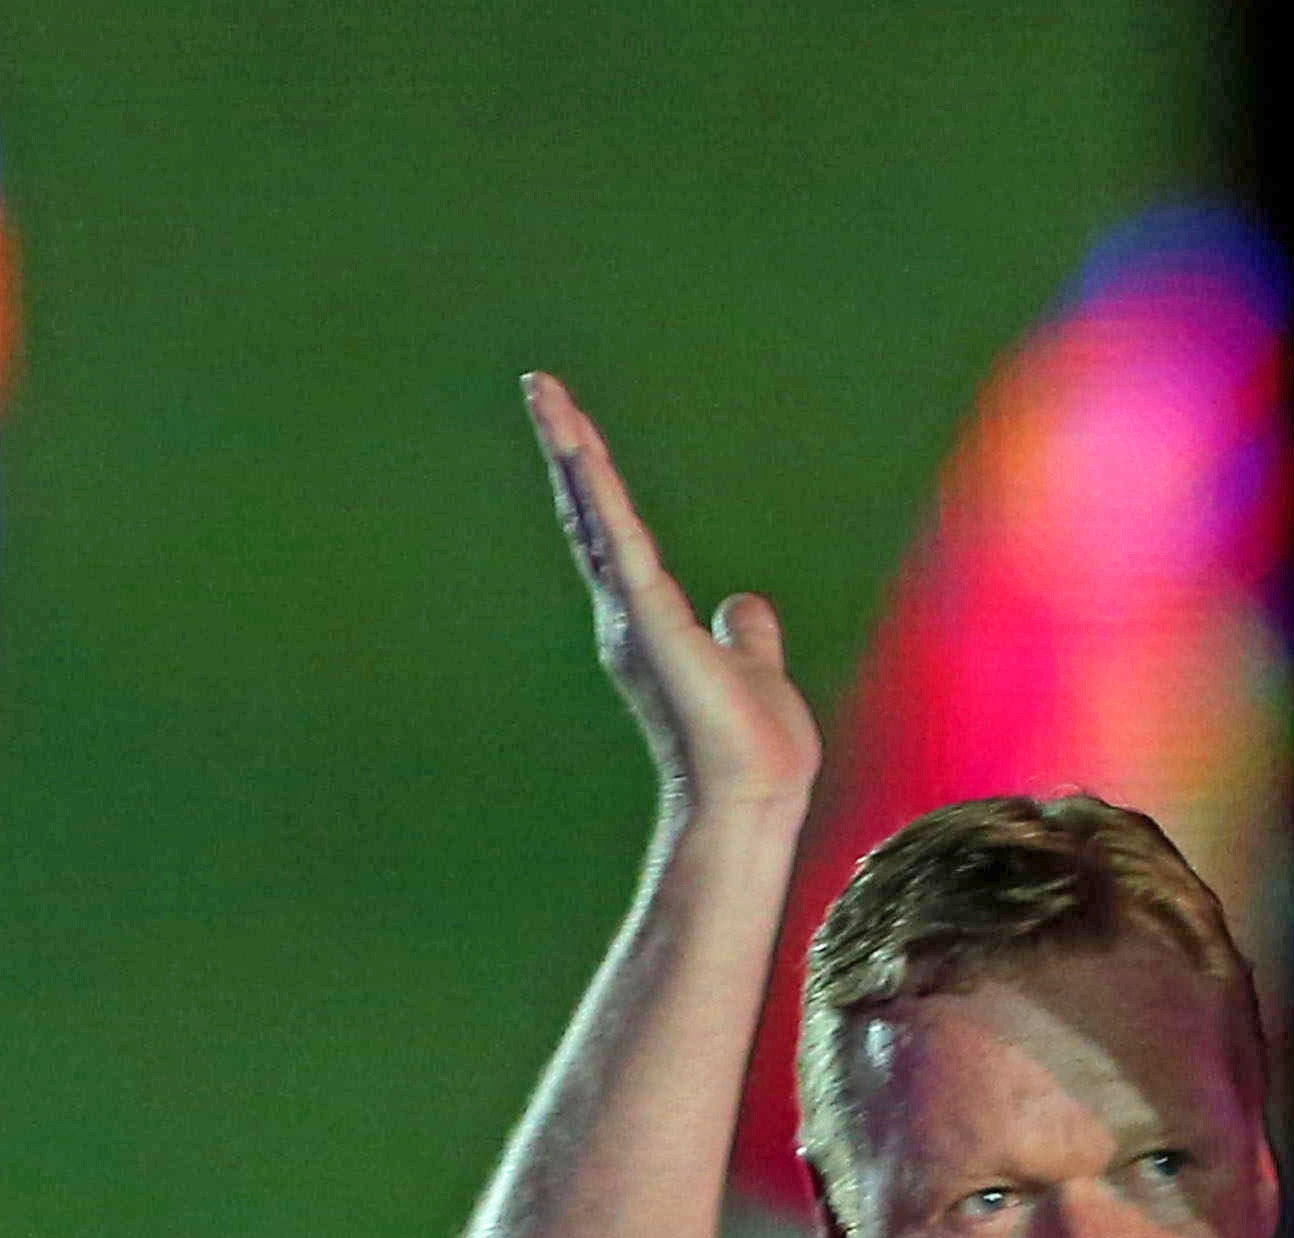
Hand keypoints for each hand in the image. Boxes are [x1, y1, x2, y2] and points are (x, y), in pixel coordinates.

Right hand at [525, 372, 817, 822]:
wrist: (753, 795)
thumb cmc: (752, 748)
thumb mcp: (751, 667)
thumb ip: (744, 633)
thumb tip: (743, 602)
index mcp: (649, 619)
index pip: (614, 531)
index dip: (593, 479)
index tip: (573, 428)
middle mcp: (627, 614)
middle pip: (590, 512)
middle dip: (566, 447)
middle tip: (539, 386)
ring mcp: (633, 617)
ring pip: (596, 516)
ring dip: (572, 451)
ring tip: (546, 395)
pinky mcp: (651, 622)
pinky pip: (621, 543)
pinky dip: (600, 495)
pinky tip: (583, 450)